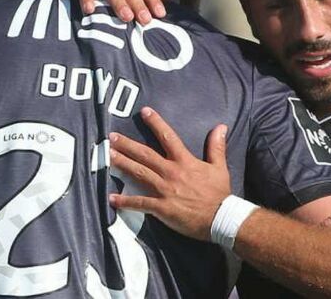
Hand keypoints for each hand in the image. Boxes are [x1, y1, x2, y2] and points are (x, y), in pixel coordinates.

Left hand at [109, 107, 230, 241]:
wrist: (221, 218)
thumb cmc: (219, 194)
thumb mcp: (219, 167)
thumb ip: (216, 146)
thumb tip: (221, 127)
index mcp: (185, 161)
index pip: (168, 137)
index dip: (156, 123)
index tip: (144, 112)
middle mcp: (172, 172)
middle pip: (145, 154)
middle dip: (128, 144)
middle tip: (112, 136)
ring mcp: (165, 190)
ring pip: (140, 173)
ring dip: (123, 163)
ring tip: (109, 156)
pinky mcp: (162, 208)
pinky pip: (140, 203)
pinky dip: (125, 201)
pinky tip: (112, 198)